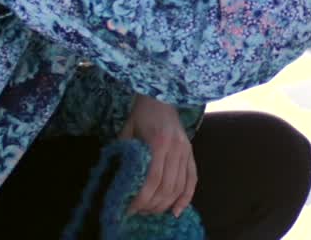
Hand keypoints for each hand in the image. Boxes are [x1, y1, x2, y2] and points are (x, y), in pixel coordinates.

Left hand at [118, 95, 195, 216]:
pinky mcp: (191, 152)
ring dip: (166, 204)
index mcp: (158, 144)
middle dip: (152, 205)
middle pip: (167, 187)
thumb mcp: (127, 132)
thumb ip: (124, 154)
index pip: (152, 179)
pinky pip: (192, 179)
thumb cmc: (141, 115)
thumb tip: (117, 182)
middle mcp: (176, 149)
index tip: (129, 210)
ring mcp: (186, 151)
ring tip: (152, 212)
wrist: (162, 97)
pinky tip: (177, 211)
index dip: (142, 199)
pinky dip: (186, 197)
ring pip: (180, 186)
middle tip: (138, 213)